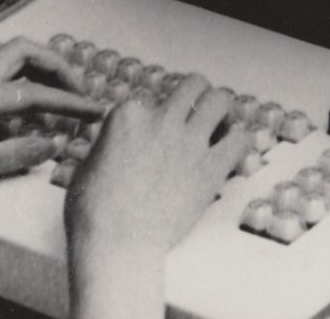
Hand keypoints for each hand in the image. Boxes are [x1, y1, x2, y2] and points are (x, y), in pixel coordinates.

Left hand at [0, 37, 105, 203]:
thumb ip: (8, 156)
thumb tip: (49, 145)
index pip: (34, 93)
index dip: (69, 103)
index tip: (95, 112)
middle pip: (24, 51)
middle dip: (58, 66)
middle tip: (78, 90)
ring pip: (5, 52)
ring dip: (36, 63)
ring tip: (55, 87)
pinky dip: (14, 72)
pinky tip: (16, 98)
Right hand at [66, 76, 251, 315]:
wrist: (116, 244)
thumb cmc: (93, 214)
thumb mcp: (89, 165)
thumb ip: (109, 145)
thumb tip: (115, 147)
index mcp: (127, 115)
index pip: (150, 100)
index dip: (155, 118)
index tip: (155, 135)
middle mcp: (161, 119)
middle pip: (193, 85)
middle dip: (197, 95)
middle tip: (198, 112)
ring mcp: (188, 141)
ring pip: (220, 100)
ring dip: (222, 110)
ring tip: (219, 126)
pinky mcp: (210, 168)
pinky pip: (240, 140)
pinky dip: (240, 143)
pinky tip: (232, 154)